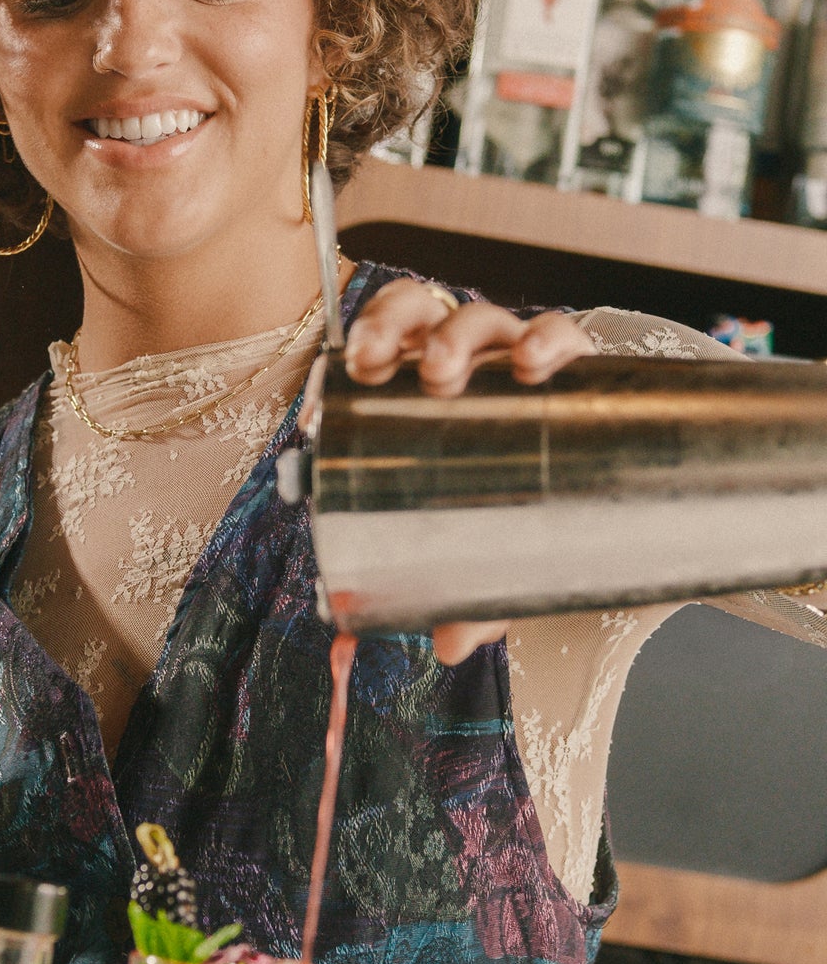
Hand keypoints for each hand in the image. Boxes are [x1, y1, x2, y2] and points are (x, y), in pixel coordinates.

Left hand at [344, 280, 595, 664]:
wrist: (618, 495)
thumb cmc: (528, 508)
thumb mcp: (495, 554)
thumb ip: (471, 594)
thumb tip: (447, 648)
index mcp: (426, 389)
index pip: (385, 345)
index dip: (362, 346)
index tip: (344, 381)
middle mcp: (467, 362)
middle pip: (421, 314)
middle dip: (395, 331)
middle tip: (387, 369)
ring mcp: (518, 355)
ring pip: (480, 318)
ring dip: (456, 334)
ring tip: (444, 370)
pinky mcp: (578, 361)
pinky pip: (563, 333)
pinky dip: (547, 338)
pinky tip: (535, 360)